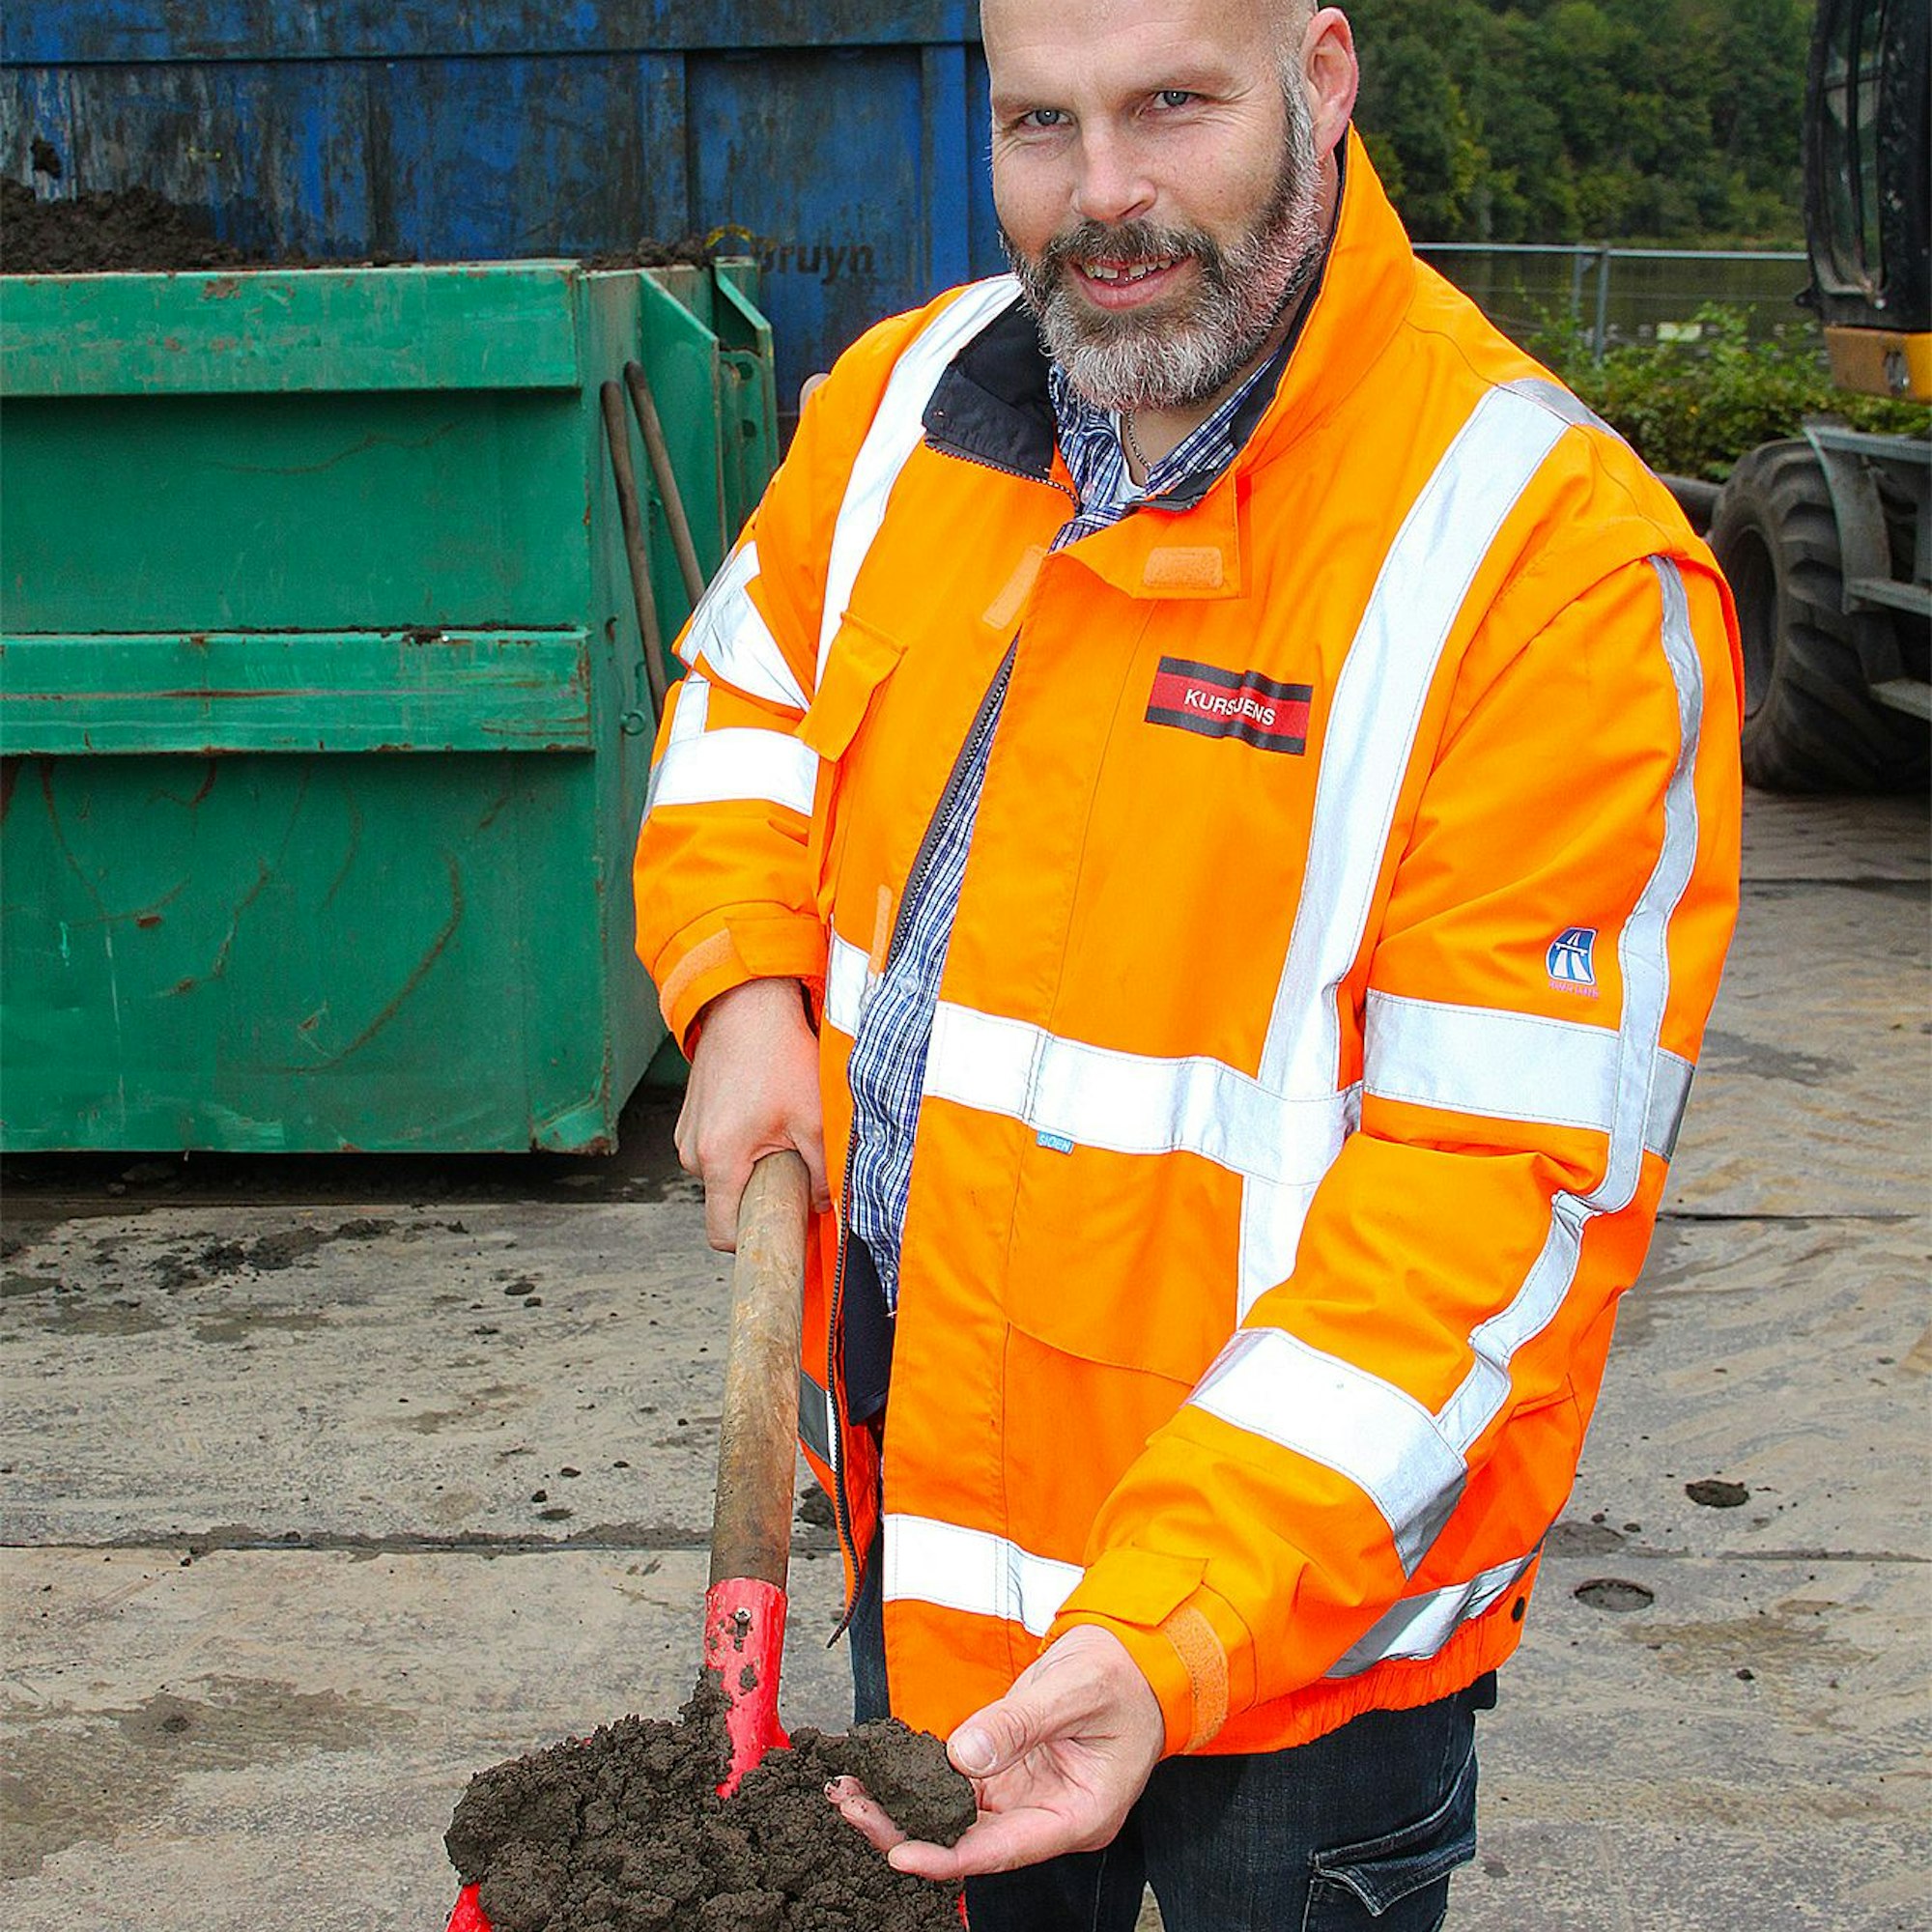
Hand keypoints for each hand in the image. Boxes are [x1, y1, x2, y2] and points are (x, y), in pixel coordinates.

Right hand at [675, 977, 829, 1250]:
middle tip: (791, 1161)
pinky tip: (761, 1114)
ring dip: (750, 1165)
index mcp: (718, 1160)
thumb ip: (822, 1172)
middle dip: (760, 1192)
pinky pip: (716, 1151)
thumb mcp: (813, 1118)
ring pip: (723, 1175)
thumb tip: (827, 1207)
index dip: (753, 1239)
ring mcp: (686, 1134)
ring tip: (777, 1129)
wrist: (748, 1006)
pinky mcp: (689, 1118)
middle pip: (727, 1202)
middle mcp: (691, 1152)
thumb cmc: (779, 1056)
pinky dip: (739, 1144)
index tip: (781, 1227)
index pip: (723, 1234)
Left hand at [827, 1625, 1164, 1879]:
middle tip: (851, 1806)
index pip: (1003, 1851)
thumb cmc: (1121, 1676)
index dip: (948, 1855)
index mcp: (1079, 1816)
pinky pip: (958, 1786)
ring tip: (850, 1789)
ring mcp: (1027, 1797)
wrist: (1135, 1655)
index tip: (899, 1852)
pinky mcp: (1010, 1773)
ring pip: (956, 1817)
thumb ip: (1018, 1723)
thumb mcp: (1073, 1691)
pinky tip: (881, 1770)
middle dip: (906, 1830)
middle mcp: (1048, 1818)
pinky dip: (919, 1780)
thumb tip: (962, 1754)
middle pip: (970, 1841)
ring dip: (903, 1807)